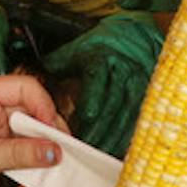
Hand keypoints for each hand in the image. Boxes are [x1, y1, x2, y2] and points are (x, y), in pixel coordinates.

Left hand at [0, 73, 66, 186]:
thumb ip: (17, 153)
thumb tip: (55, 150)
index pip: (25, 88)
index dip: (45, 108)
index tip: (56, 135)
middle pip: (30, 113)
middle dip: (46, 136)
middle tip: (60, 157)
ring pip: (26, 139)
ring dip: (37, 158)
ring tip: (44, 177)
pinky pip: (16, 158)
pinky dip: (25, 171)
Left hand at [43, 13, 162, 156]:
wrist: (135, 32)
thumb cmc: (103, 43)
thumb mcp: (77, 48)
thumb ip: (58, 64)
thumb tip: (39, 77)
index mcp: (103, 60)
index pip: (95, 88)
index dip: (89, 108)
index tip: (81, 124)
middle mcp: (123, 72)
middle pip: (111, 106)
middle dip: (99, 130)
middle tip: (86, 149)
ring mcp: (138, 83)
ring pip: (126, 114)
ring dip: (114, 136)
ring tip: (101, 154)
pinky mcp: (147, 93)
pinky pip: (138, 117)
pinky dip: (128, 134)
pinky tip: (119, 147)